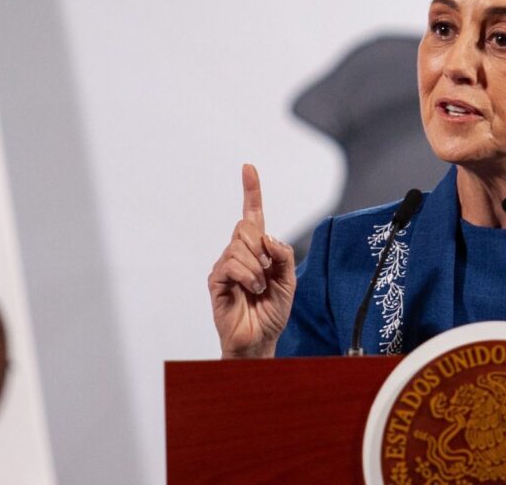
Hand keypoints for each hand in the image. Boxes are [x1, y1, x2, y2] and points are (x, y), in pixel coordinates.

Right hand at [208, 164, 295, 357]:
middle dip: (261, 248)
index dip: (251, 190)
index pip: (252, 214)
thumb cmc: (272, 311)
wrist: (260, 338)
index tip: (248, 168)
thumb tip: (267, 237)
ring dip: (257, 268)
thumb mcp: (289, 280)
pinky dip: (248, 276)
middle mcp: (239, 252)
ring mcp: (225, 265)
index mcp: (258, 249)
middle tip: (267, 272)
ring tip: (259, 288)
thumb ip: (284, 254)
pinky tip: (252, 290)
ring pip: (240, 246)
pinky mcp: (216, 279)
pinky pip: (231, 264)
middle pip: (246, 227)